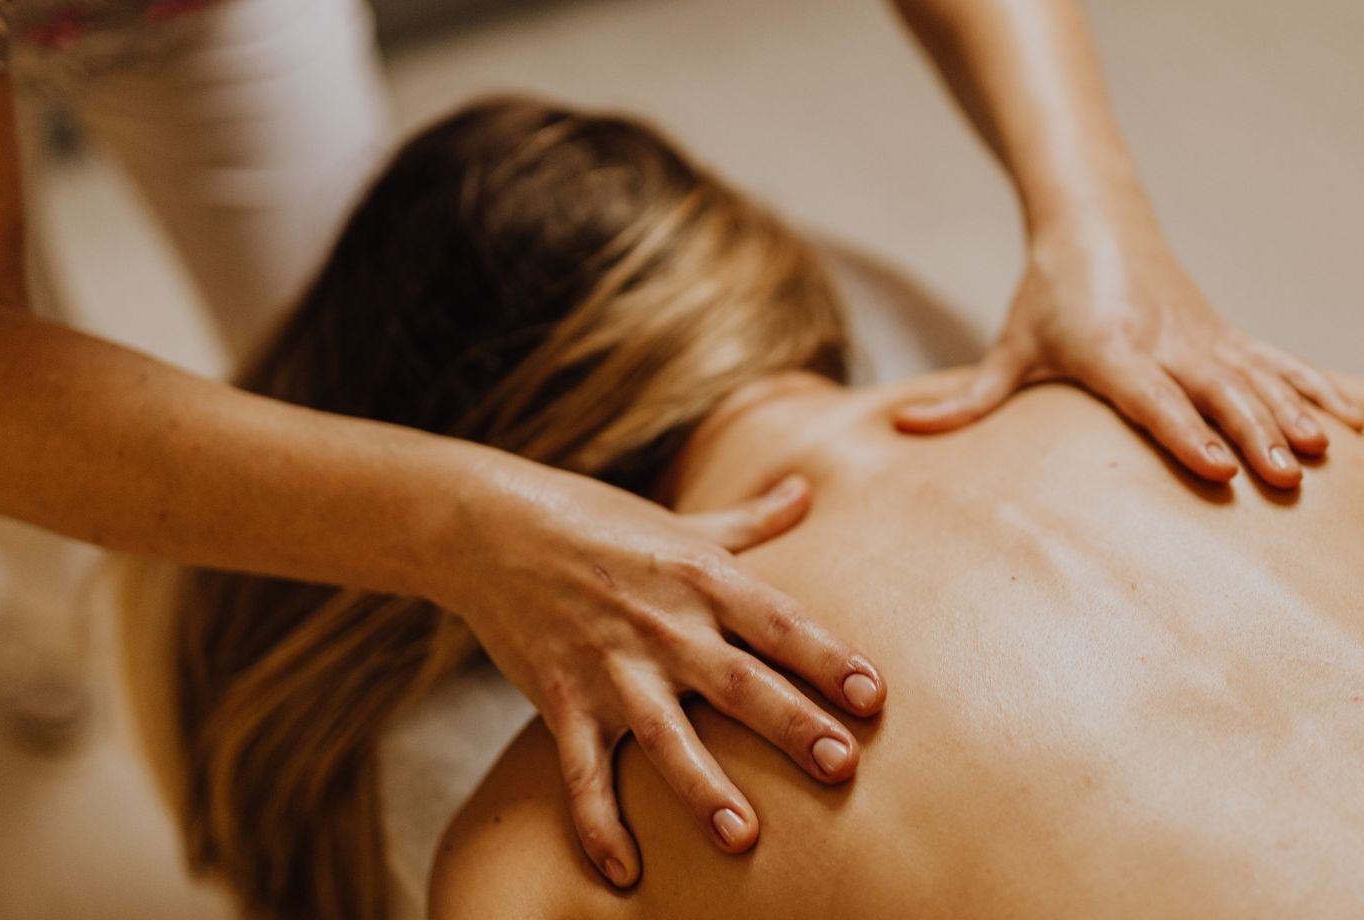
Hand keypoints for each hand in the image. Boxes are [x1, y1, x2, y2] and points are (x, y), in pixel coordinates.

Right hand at [443, 462, 885, 888]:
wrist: (490, 527)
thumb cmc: (597, 522)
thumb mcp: (680, 519)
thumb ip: (749, 519)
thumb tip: (806, 488)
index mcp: (701, 577)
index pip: (777, 620)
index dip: (827, 656)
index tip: (872, 694)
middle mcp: (662, 624)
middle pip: (738, 680)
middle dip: (790, 724)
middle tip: (841, 766)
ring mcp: (609, 666)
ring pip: (666, 735)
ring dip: (704, 787)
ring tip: (743, 838)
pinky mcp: (561, 700)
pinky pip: (583, 772)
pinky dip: (598, 824)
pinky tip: (624, 874)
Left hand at [895, 226, 1363, 486]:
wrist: (1094, 222)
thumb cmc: (1045, 297)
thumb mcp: (1009, 347)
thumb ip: (966, 399)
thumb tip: (901, 427)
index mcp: (1111, 350)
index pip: (1152, 398)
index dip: (1184, 431)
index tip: (1218, 467)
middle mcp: (1166, 342)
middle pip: (1216, 392)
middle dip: (1253, 434)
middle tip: (1282, 477)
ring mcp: (1204, 337)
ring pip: (1257, 378)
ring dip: (1291, 416)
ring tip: (1321, 458)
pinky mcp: (1227, 334)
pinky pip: (1281, 363)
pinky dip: (1318, 391)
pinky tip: (1354, 427)